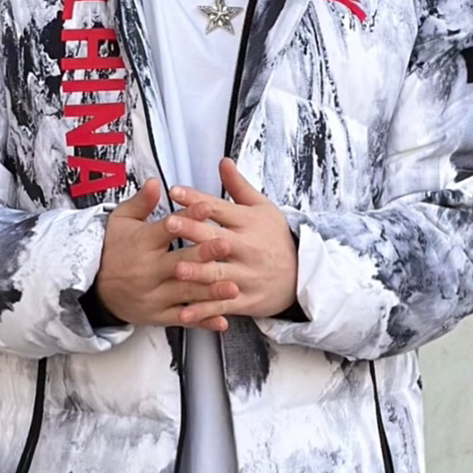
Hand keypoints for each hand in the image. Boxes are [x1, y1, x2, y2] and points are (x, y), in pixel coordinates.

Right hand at [95, 178, 242, 330]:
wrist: (95, 289)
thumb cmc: (114, 249)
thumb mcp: (121, 221)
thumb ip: (141, 203)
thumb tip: (155, 183)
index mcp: (141, 244)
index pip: (166, 229)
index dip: (187, 218)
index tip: (207, 207)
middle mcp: (147, 271)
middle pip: (179, 262)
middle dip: (203, 255)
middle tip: (226, 246)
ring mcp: (153, 295)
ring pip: (184, 293)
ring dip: (210, 292)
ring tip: (233, 288)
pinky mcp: (157, 315)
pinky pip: (182, 319)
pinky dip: (202, 321)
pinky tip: (221, 320)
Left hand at [163, 158, 299, 326]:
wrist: (302, 275)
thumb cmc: (276, 238)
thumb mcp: (263, 208)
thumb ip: (239, 186)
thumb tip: (223, 161)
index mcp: (249, 222)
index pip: (219, 208)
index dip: (197, 200)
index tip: (175, 191)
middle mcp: (248, 247)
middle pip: (217, 238)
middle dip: (193, 231)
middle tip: (169, 223)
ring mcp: (248, 274)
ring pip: (220, 273)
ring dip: (198, 272)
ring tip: (177, 268)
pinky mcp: (247, 299)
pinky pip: (223, 304)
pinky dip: (204, 310)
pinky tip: (184, 311)